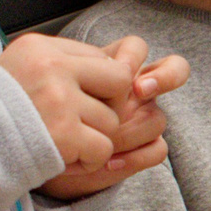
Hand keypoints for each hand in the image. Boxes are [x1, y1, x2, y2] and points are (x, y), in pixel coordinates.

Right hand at [0, 32, 145, 193]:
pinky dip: (90, 161)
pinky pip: (103, 148)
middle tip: (85, 122)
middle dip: (109, 106)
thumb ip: (58, 64)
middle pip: (119, 81)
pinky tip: (66, 159)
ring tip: (64, 142)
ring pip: (111, 120)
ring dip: (94, 138)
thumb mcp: (18, 68)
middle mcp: (52, 67)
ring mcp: (59, 100)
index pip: (99, 56)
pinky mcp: (63, 134)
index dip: (98, 84)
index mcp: (41, 48)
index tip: (79, 101)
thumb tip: (110, 62)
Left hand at [37, 34, 190, 200]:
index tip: (121, 68)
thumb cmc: (38, 115)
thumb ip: (64, 75)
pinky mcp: (143, 147)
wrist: (37, 154)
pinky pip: (157, 149)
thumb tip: (82, 77)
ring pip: (157, 117)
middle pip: (172, 70)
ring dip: (129, 131)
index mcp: (110, 69)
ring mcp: (141, 118)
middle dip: (164, 77)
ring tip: (99, 142)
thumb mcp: (43, 88)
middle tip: (141, 90)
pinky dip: (135, 158)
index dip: (134, 55)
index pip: (136, 48)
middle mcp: (133, 90)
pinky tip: (109, 162)